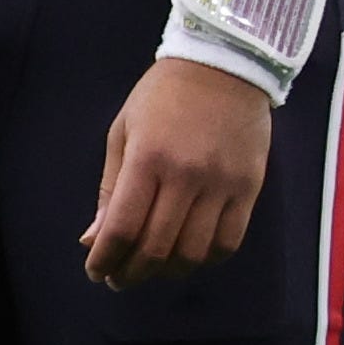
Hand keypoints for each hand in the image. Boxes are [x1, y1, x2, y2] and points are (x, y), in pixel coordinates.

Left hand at [84, 53, 273, 287]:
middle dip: (132, 273)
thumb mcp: (123, 131)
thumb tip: (93, 240)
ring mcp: (222, 184)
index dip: (105, 259)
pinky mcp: (250, 188)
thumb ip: (109, 188)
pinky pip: (229, 242)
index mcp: (147, 158)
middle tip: (120, 279)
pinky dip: (206, 260)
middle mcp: (186, 175)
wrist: (224, 64)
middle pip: (157, 247)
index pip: (122, 227)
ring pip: (194, 252)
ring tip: (152, 270)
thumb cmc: (162, 96)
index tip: (96, 272)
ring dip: (167, 272)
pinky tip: (189, 257)